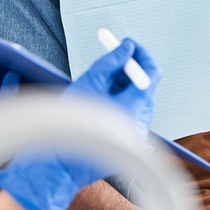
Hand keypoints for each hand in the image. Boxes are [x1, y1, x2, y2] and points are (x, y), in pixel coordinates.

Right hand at [0, 38, 159, 209]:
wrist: (59, 165)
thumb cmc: (70, 124)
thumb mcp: (89, 83)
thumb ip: (111, 62)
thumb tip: (127, 47)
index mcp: (135, 106)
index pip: (151, 72)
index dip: (139, 54)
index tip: (125, 43)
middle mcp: (141, 121)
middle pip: (141, 86)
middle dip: (126, 70)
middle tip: (106, 59)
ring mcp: (134, 134)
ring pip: (132, 100)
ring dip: (118, 86)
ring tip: (94, 85)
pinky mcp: (125, 142)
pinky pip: (126, 114)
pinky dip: (114, 103)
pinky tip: (93, 105)